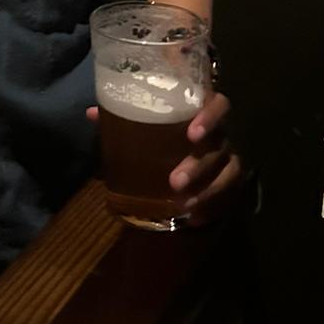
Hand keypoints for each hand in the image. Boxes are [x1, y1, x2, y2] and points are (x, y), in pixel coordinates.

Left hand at [86, 89, 242, 225]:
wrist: (192, 134)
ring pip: (230, 172)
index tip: (191, 134)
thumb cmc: (165, 119)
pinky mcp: (231, 179)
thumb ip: (124, 110)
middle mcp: (222, 131)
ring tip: (185, 205)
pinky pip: (230, 195)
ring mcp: (230, 156)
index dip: (209, 118)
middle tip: (175, 182)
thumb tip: (93, 113)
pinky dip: (214, 208)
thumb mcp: (146, 112)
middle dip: (199, 165)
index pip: (219, 105)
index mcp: (202, 108)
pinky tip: (196, 219)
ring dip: (209, 190)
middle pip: (219, 146)